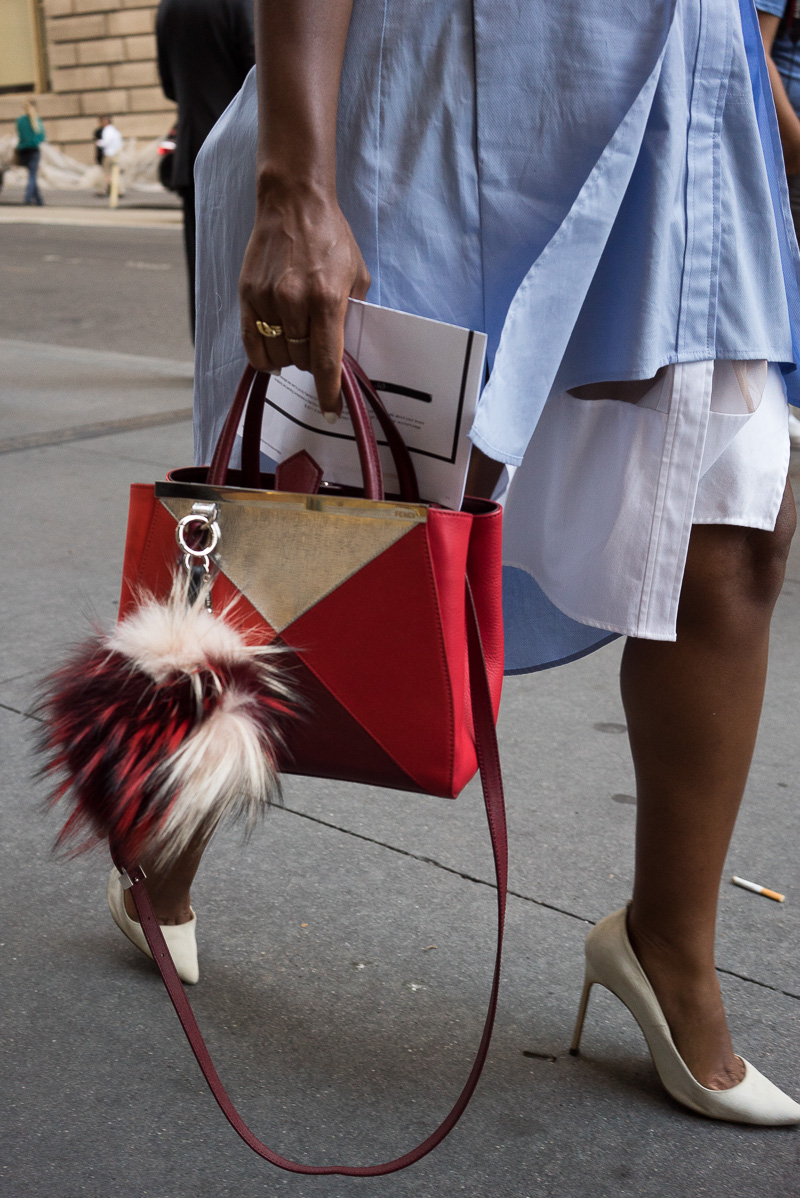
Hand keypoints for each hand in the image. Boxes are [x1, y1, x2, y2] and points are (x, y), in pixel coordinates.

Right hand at [238, 178, 370, 416]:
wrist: (293, 203)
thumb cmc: (330, 238)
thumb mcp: (356, 276)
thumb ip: (350, 315)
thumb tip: (344, 352)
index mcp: (326, 299)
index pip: (327, 361)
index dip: (330, 392)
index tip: (331, 411)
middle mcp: (294, 301)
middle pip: (301, 360)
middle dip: (312, 364)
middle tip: (318, 350)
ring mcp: (267, 298)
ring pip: (277, 355)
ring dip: (289, 359)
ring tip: (298, 342)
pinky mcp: (247, 293)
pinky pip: (252, 343)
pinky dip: (264, 357)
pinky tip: (274, 356)